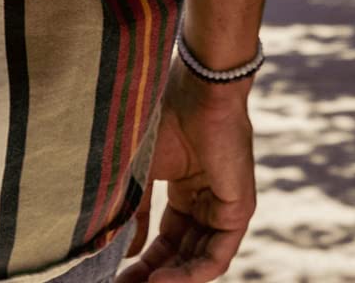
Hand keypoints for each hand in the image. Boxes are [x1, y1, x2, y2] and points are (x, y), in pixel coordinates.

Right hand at [119, 72, 256, 282]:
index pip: (166, 240)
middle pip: (181, 254)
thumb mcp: (139, 172)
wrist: (196, 91)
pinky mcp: (239, 210)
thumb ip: (133, 211)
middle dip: (153, 274)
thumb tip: (121, 250)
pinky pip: (217, 255)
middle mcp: (206, 202)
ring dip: (171, 279)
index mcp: (184, 189)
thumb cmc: (161, 118)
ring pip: (198, 259)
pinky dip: (192, 273)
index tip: (115, 277)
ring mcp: (223, 207)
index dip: (143, 262)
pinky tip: (163, 281)